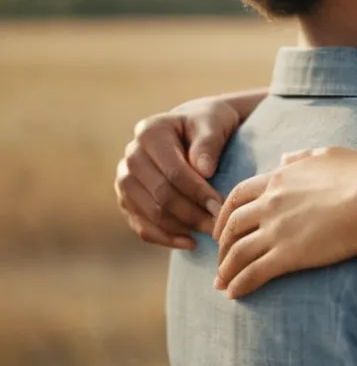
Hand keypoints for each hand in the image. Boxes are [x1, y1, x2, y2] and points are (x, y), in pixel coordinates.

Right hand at [113, 97, 239, 248]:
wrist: (197, 128)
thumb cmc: (210, 123)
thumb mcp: (215, 122)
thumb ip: (209, 142)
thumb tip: (203, 170)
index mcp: (150, 132)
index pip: (173, 171)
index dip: (197, 192)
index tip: (221, 206)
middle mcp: (131, 155)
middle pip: (160, 194)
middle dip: (191, 214)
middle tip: (219, 226)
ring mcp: (125, 179)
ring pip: (149, 213)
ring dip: (181, 227)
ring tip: (210, 233)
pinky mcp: (127, 199)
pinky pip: (140, 225)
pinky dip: (164, 237)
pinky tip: (190, 242)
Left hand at [213, 147, 356, 297]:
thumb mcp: (327, 155)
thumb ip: (302, 157)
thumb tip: (284, 158)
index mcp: (279, 178)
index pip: (239, 195)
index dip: (225, 213)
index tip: (224, 227)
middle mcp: (271, 203)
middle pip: (232, 226)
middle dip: (222, 244)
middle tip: (221, 258)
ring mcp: (277, 229)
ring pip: (237, 252)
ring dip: (226, 270)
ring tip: (221, 284)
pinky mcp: (288, 254)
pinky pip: (254, 272)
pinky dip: (239, 284)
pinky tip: (234, 294)